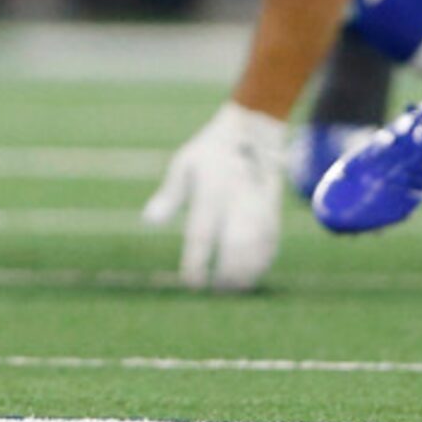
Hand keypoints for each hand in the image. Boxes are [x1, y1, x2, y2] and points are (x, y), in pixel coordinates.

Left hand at [141, 101, 286, 291]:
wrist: (251, 132)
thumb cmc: (210, 152)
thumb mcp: (184, 165)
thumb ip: (169, 195)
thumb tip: (149, 220)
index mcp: (210, 191)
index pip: (202, 235)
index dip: (197, 262)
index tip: (192, 282)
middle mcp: (236, 200)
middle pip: (234, 246)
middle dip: (227, 273)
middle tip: (216, 289)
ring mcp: (258, 205)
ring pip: (256, 247)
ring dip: (247, 272)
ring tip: (233, 287)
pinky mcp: (273, 209)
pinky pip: (272, 241)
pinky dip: (263, 261)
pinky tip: (253, 274)